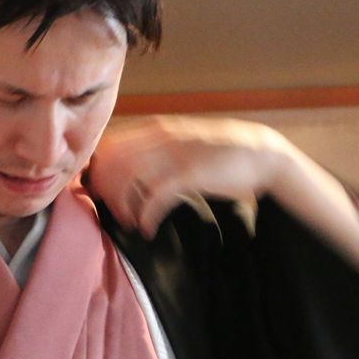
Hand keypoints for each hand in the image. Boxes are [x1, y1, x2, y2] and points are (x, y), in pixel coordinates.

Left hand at [88, 116, 298, 238]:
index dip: (98, 171)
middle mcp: (161, 139)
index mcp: (156, 129)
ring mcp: (175, 156)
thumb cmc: (217, 152)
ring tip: (130, 223)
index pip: (110, 146)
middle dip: (106, 192)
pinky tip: (147, 229)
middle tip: (113, 212)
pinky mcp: (189, 175)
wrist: (259, 153)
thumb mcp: (182, 142)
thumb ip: (155, 149)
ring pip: (128, 180)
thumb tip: (126, 164)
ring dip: (123, 207)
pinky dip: (145, 217)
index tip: (100, 192)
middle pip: (113, 164)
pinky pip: (154, 198)